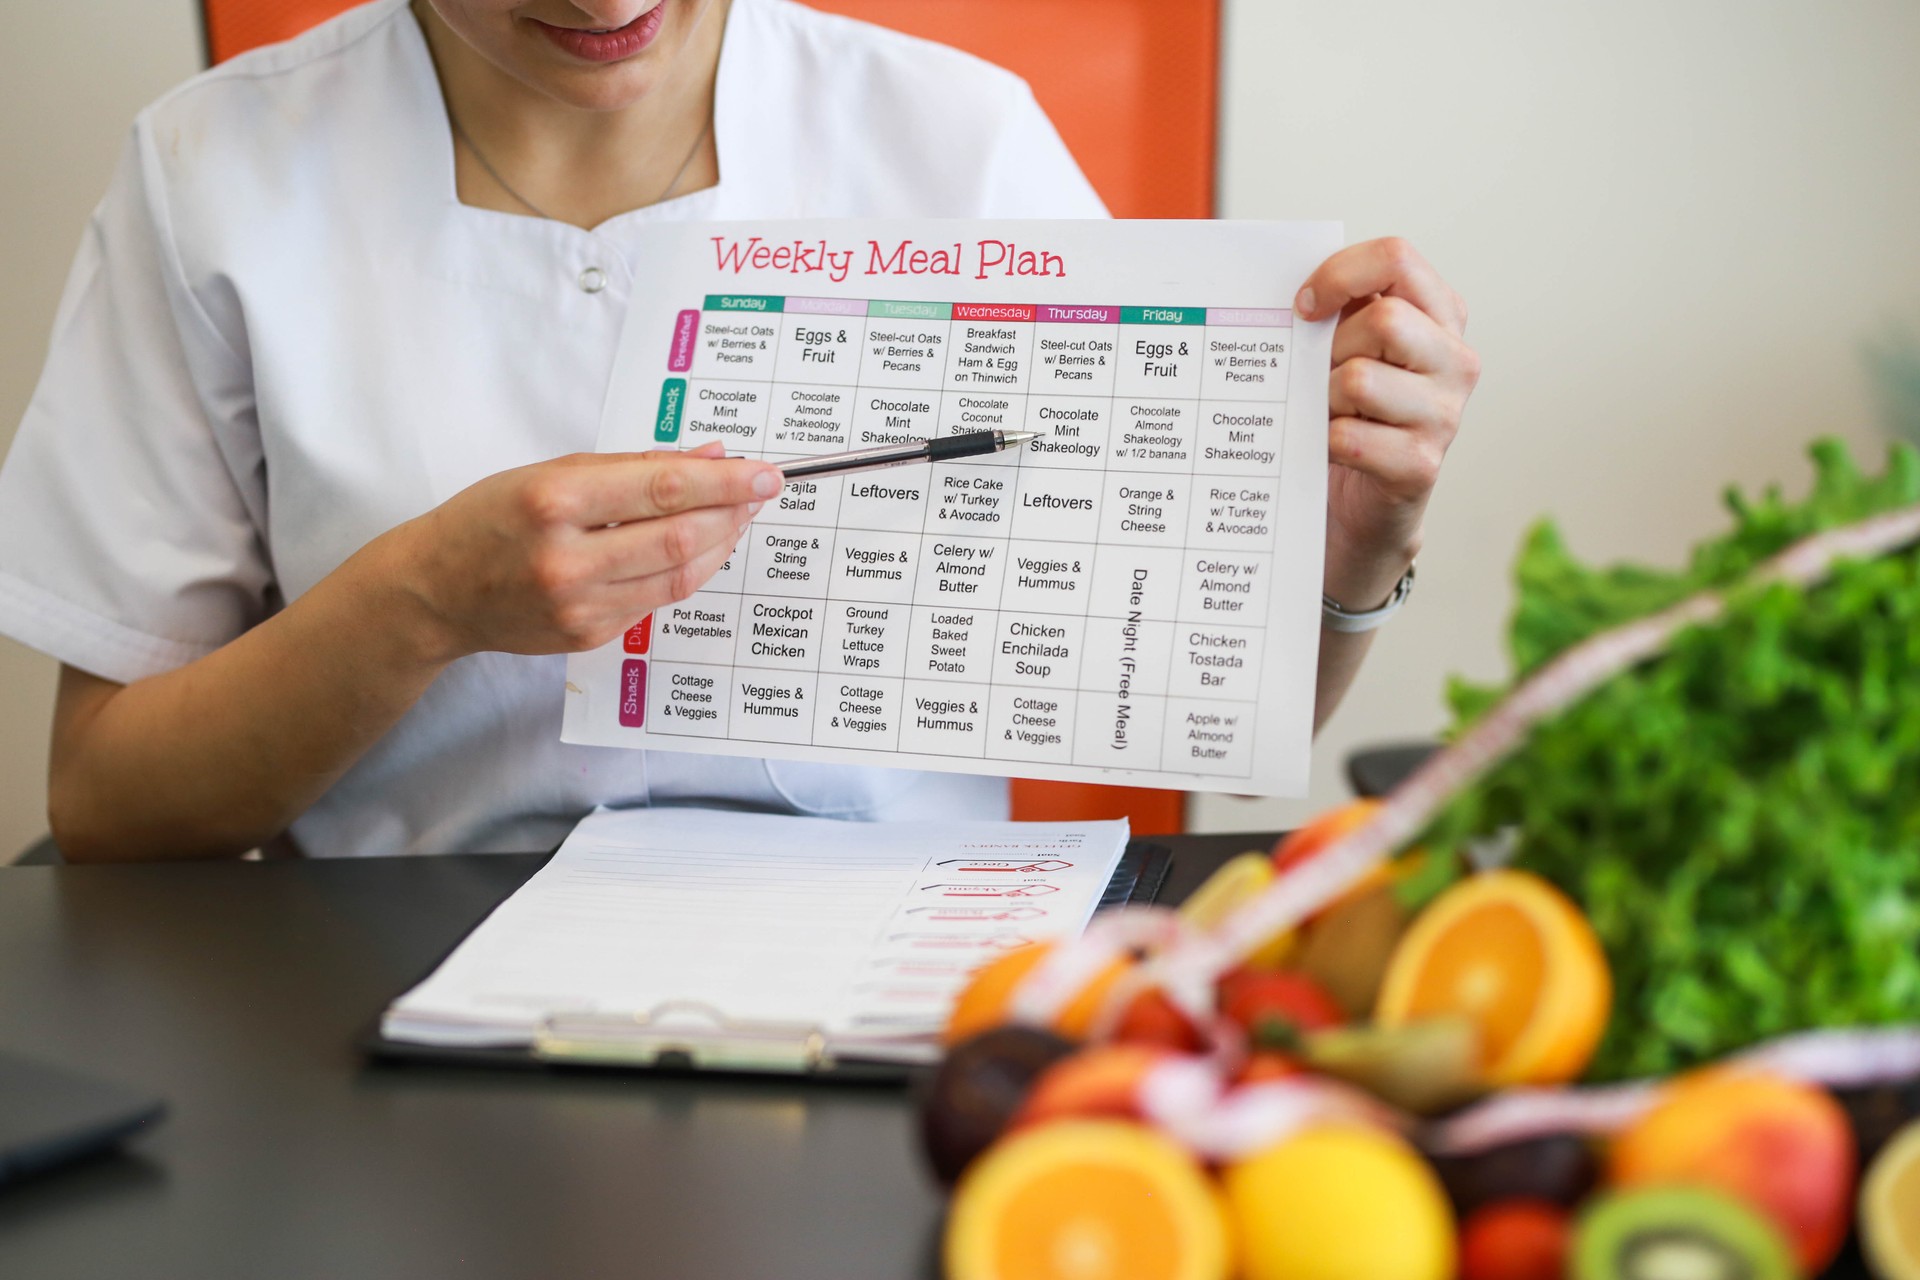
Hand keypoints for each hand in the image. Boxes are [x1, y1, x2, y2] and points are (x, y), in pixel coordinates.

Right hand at [384, 441, 781, 661]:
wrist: (437, 591)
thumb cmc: (492, 519)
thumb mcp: (550, 473)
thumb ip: (632, 467)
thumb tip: (709, 457)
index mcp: (554, 500)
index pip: (663, 488)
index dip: (725, 481)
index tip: (765, 472)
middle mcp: (567, 558)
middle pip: (681, 537)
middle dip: (734, 511)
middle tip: (762, 491)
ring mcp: (579, 605)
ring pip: (679, 576)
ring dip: (720, 544)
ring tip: (739, 516)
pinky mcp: (588, 635)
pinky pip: (657, 600)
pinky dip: (688, 571)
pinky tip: (700, 547)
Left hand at [1296, 238, 1479, 607]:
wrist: (1355, 506)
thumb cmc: (1348, 414)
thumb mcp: (1346, 348)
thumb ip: (1336, 310)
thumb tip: (1287, 290)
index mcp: (1439, 316)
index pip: (1398, 259)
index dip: (1340, 274)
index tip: (1304, 306)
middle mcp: (1454, 360)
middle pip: (1384, 320)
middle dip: (1331, 347)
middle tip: (1317, 375)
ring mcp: (1445, 415)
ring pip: (1360, 379)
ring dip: (1322, 397)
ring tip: (1323, 412)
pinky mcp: (1421, 465)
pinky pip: (1349, 435)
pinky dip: (1322, 440)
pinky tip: (1326, 447)